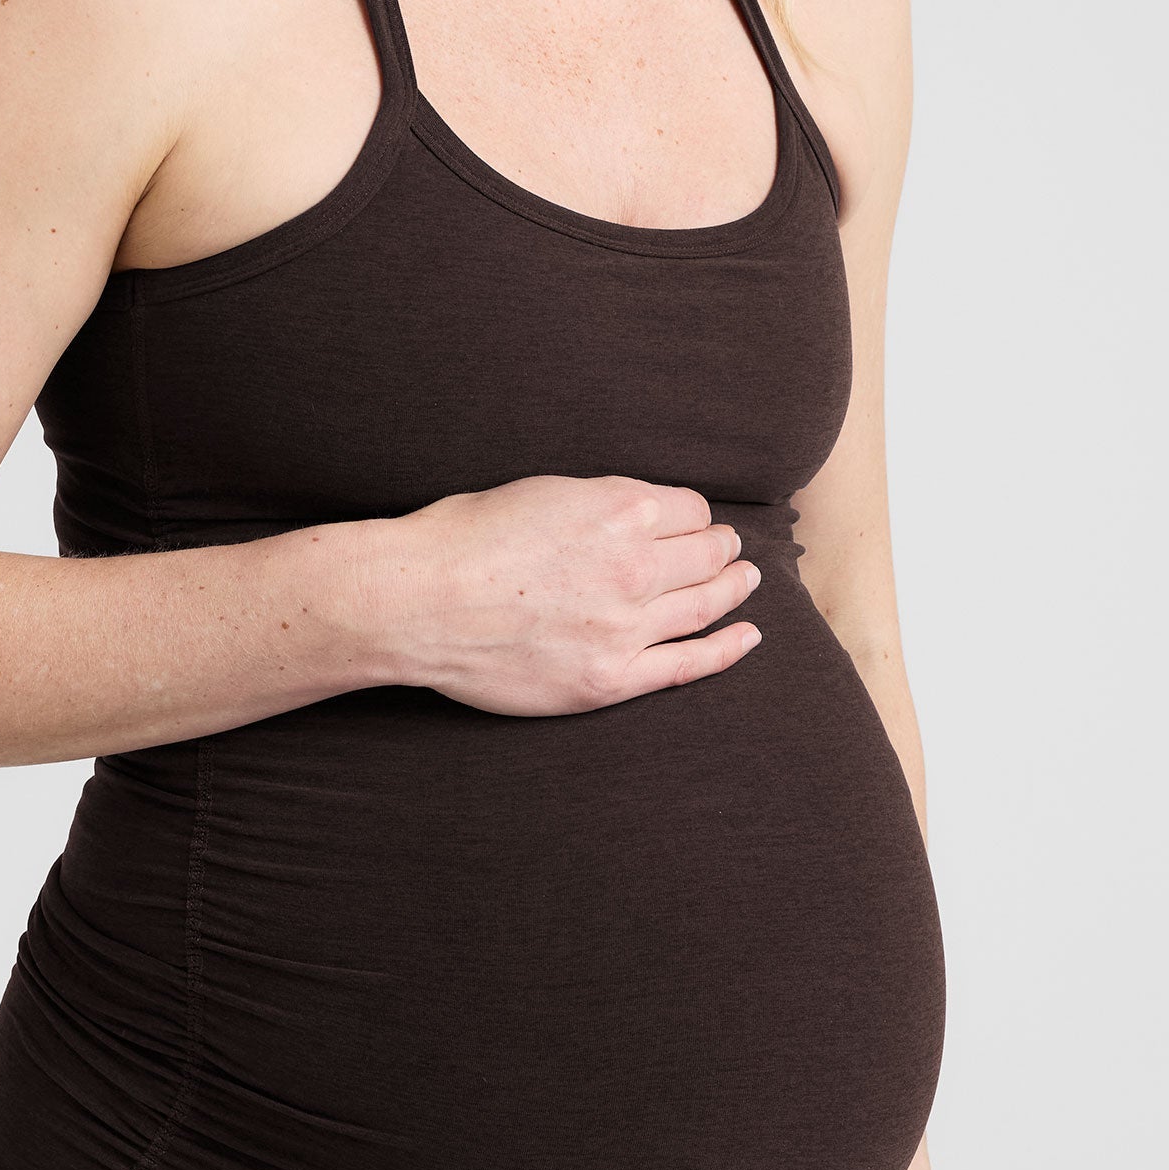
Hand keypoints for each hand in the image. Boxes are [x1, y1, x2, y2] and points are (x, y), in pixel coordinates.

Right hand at [379, 475, 761, 717]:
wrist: (420, 601)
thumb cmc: (463, 538)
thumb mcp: (540, 490)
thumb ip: (597, 503)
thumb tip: (629, 513)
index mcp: (620, 509)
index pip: (688, 509)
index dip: (694, 515)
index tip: (693, 521)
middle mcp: (635, 565)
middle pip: (706, 554)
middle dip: (723, 548)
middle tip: (731, 549)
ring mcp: (626, 626)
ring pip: (705, 605)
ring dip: (734, 590)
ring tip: (746, 581)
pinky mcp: (610, 678)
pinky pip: (687, 663)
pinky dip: (727, 650)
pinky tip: (748, 637)